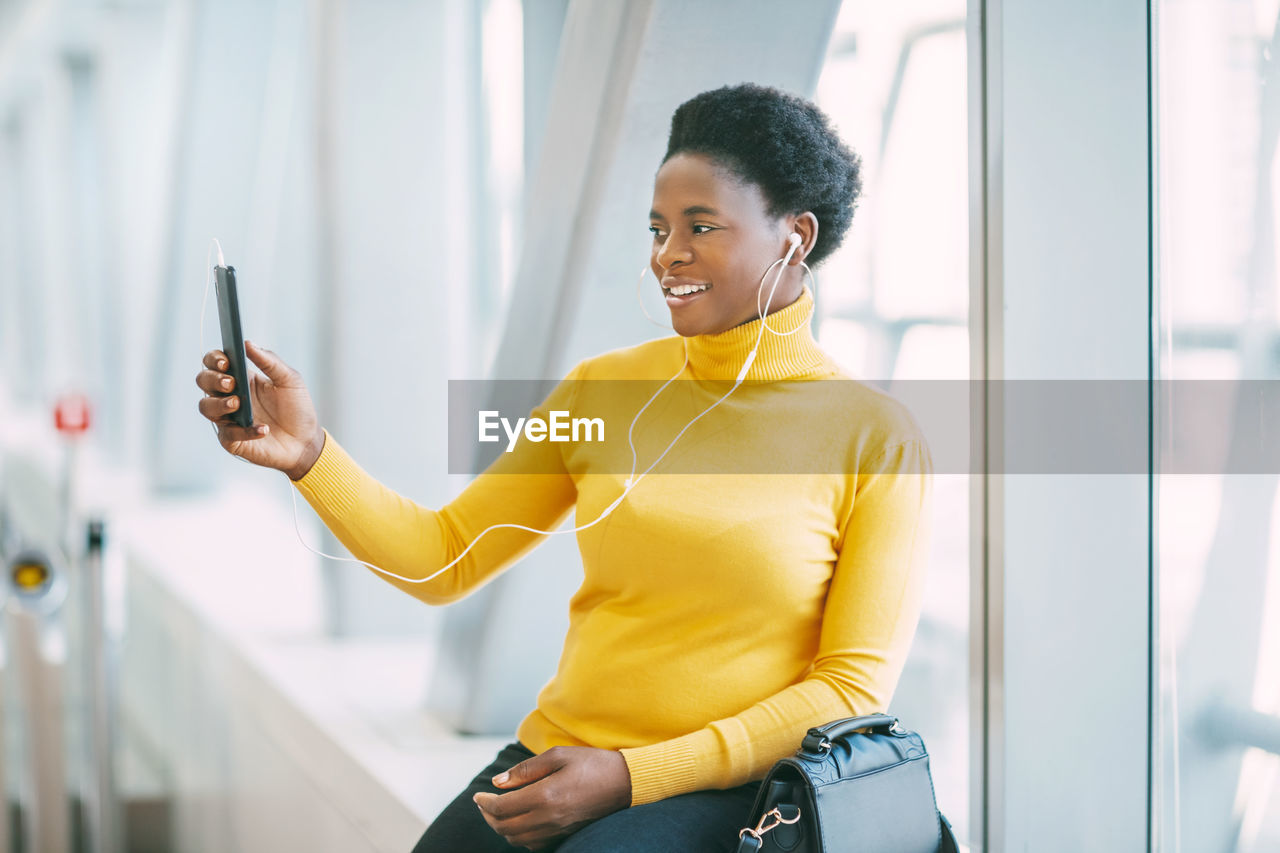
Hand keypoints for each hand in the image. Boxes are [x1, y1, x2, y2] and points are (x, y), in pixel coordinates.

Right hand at [195, 341, 324, 479]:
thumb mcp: (289, 380)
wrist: (306, 441)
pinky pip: (228, 434)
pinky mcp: (232, 440)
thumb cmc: (297, 408)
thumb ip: (269, 361)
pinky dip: (245, 431)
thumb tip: (247, 343)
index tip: (226, 362)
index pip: (215, 362)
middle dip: (213, 379)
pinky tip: (263, 429)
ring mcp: (228, 418)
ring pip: (205, 406)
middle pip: (204, 380)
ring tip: (238, 403)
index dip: (214, 359)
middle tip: (231, 383)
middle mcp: (230, 395)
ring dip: (218, 403)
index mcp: (241, 377)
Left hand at [473, 746, 631, 850]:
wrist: (625, 783)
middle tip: (484, 803)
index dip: (484, 803)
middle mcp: (549, 818)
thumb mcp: (558, 755)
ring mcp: (557, 831)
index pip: (502, 807)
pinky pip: (532, 845)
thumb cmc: (592, 763)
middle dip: (488, 816)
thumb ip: (525, 769)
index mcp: (545, 796)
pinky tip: (519, 821)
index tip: (478, 794)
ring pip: (516, 840)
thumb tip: (498, 782)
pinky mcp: (564, 836)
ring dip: (502, 827)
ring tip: (498, 812)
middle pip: (505, 828)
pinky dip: (519, 836)